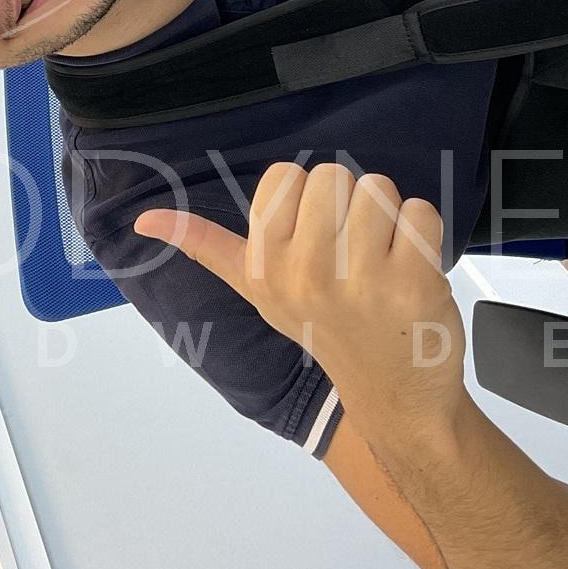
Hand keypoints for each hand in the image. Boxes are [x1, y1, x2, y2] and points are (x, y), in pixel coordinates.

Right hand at [134, 163, 469, 434]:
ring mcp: (360, 279)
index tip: (314, 241)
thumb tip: (143, 217)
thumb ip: (205, 247)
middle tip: (354, 253)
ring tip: (383, 260)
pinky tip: (412, 271)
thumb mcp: (257, 290)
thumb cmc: (324, 327)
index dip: (306, 200)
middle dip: (348, 205)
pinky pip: (420, 210)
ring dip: (388, 217)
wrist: (393, 395)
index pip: (284, 176)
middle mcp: (305, 272)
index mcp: (264, 267)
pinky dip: (423, 233)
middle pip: (332, 174)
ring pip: (377, 187)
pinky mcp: (412, 281)